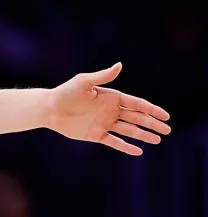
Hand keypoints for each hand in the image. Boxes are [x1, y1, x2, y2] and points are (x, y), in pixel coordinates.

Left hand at [46, 62, 170, 154]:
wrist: (49, 108)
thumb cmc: (65, 93)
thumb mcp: (84, 82)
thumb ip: (103, 76)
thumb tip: (120, 65)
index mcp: (110, 97)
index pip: (135, 103)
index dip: (151, 109)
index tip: (165, 115)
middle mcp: (110, 110)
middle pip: (136, 117)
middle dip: (152, 123)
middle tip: (167, 129)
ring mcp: (104, 123)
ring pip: (128, 130)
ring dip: (143, 135)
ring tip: (158, 140)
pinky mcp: (96, 134)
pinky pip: (114, 141)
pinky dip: (126, 147)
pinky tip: (138, 151)